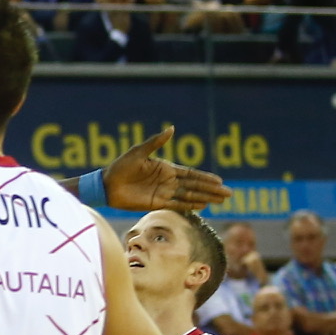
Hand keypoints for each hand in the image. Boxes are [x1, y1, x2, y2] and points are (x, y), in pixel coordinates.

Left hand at [100, 125, 230, 211]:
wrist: (106, 185)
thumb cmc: (120, 166)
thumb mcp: (138, 152)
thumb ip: (155, 142)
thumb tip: (172, 128)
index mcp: (166, 168)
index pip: (191, 174)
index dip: (206, 178)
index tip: (220, 181)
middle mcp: (168, 181)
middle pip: (195, 186)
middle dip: (212, 189)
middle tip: (229, 193)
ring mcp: (163, 193)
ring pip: (189, 196)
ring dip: (205, 198)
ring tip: (221, 200)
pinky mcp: (156, 203)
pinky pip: (177, 204)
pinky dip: (190, 205)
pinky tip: (202, 206)